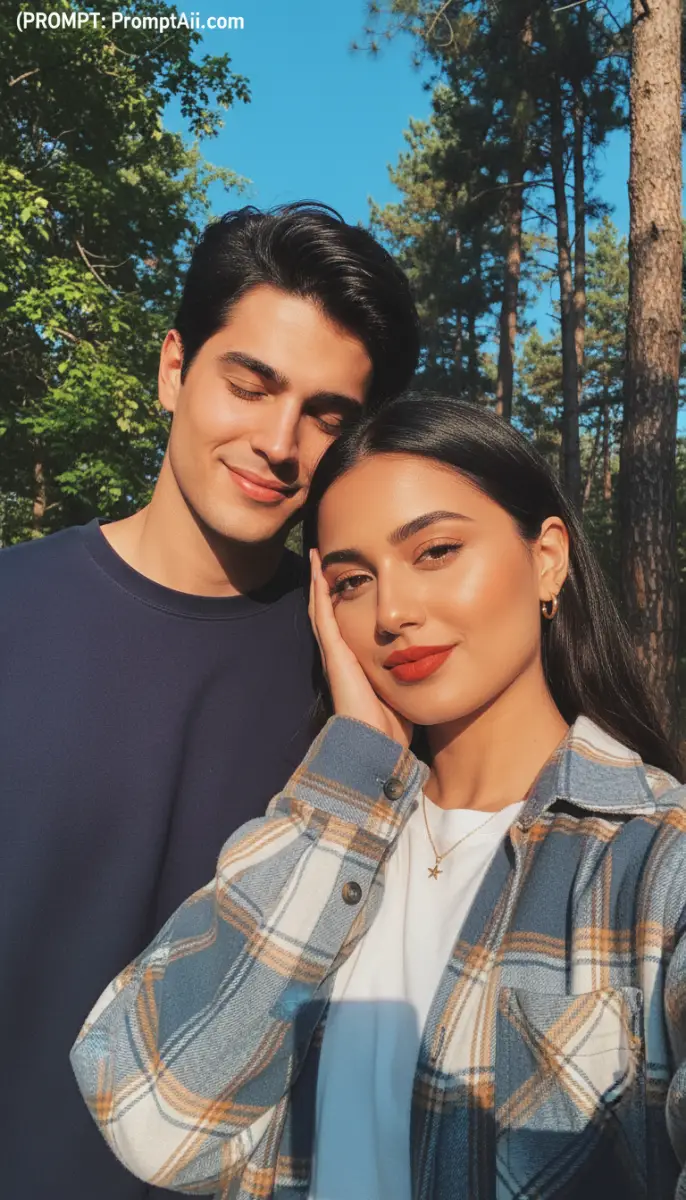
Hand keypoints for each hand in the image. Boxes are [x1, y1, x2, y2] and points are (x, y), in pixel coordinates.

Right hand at [308, 549, 412, 747]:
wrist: (377, 745)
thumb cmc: (393, 725)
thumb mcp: (404, 688)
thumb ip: (410, 672)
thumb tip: (432, 659)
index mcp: (356, 662)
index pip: (348, 624)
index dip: (345, 600)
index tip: (350, 575)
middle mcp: (342, 655)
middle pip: (330, 611)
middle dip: (327, 585)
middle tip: (324, 557)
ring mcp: (335, 653)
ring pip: (322, 608)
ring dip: (318, 581)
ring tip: (316, 556)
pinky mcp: (335, 654)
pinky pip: (323, 615)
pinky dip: (318, 591)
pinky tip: (318, 569)